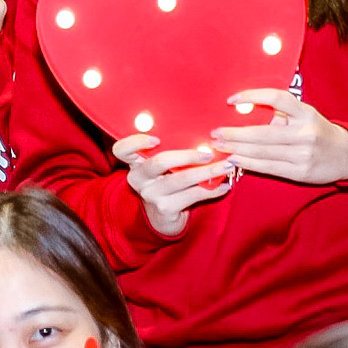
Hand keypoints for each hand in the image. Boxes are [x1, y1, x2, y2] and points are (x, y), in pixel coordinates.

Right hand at [113, 134, 228, 237]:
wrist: (162, 216)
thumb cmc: (165, 181)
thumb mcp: (158, 167)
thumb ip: (167, 150)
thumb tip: (201, 130)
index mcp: (134, 163)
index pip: (121, 150)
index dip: (135, 142)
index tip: (156, 139)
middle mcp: (139, 179)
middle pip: (159, 162)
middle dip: (187, 155)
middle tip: (209, 152)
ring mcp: (151, 195)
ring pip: (182, 179)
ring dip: (207, 172)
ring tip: (226, 166)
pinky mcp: (166, 209)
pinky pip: (193, 196)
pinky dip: (212, 190)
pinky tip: (224, 186)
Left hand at [210, 89, 347, 184]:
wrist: (345, 155)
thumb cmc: (316, 129)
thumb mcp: (304, 114)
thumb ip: (281, 113)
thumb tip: (245, 111)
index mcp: (305, 113)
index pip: (277, 98)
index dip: (253, 96)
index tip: (231, 100)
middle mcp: (305, 134)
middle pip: (263, 133)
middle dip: (235, 134)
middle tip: (215, 132)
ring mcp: (303, 155)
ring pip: (263, 152)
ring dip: (237, 150)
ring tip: (219, 146)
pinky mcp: (300, 173)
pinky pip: (269, 167)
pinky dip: (249, 164)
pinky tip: (235, 160)